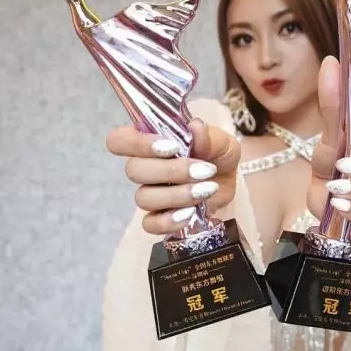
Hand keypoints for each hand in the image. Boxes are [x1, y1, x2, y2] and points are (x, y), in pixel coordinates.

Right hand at [106, 119, 239, 234]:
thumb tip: (195, 126)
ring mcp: (150, 193)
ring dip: (176, 195)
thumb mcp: (220, 140)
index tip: (172, 147)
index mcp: (150, 141)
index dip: (137, 144)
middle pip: (133, 170)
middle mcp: (145, 166)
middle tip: (203, 170)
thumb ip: (207, 135)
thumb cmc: (217, 154)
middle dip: (170, 171)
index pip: (119, 140)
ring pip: (143, 198)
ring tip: (206, 190)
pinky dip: (169, 221)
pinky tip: (190, 213)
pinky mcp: (160, 217)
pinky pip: (150, 224)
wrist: (230, 180)